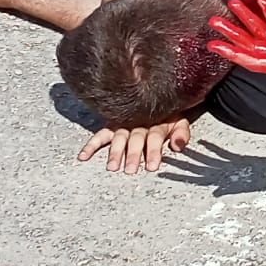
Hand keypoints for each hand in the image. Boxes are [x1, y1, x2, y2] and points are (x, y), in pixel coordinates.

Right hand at [77, 118, 192, 174]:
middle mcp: (139, 122)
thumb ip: (181, 133)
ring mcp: (124, 123)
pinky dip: (91, 144)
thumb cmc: (167, 115)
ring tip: (112, 167)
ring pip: (119, 137)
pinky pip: (100, 134)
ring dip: (114, 152)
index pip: (155, 137)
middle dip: (133, 155)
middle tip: (130, 170)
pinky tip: (83, 156)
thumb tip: (178, 145)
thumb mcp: (179, 122)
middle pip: (135, 139)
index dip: (154, 151)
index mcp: (157, 122)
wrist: (154, 95)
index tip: (152, 167)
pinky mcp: (111, 125)